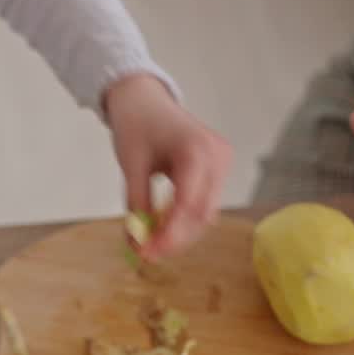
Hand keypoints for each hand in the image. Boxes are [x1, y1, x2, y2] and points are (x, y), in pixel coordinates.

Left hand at [104, 73, 232, 259]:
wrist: (144, 100)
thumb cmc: (136, 126)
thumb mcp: (131, 166)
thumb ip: (137, 205)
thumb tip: (137, 242)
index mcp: (196, 150)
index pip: (188, 205)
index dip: (169, 234)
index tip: (146, 253)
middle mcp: (217, 156)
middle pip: (202, 214)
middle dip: (174, 239)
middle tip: (145, 254)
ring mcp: (222, 162)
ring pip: (206, 213)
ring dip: (180, 232)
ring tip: (150, 242)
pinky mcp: (218, 168)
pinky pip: (205, 202)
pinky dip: (184, 219)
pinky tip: (162, 225)